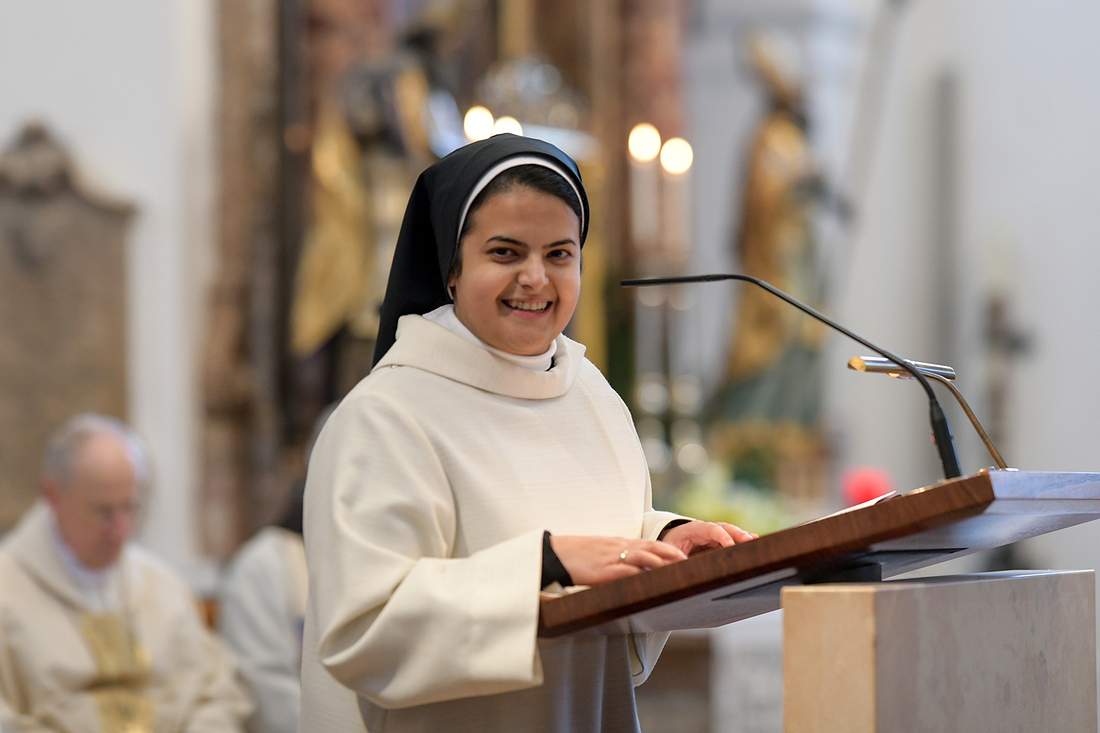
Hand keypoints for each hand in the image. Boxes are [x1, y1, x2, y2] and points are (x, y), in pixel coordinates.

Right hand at [549, 535, 687, 585]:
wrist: (555, 553)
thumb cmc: (577, 555)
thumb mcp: (601, 551)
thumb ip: (618, 555)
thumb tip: (635, 567)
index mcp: (620, 543)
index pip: (650, 542)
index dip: (668, 549)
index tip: (684, 555)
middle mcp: (619, 547)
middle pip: (652, 547)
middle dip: (671, 555)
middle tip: (689, 562)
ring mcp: (611, 558)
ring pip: (643, 557)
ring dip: (661, 564)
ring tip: (676, 571)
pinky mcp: (602, 571)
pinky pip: (624, 571)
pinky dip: (639, 575)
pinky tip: (650, 581)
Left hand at [660, 521, 757, 556]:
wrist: (670, 541)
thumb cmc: (670, 545)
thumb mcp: (671, 551)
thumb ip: (678, 559)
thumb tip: (685, 567)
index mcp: (694, 529)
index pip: (710, 529)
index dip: (722, 536)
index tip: (730, 545)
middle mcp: (706, 529)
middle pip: (724, 528)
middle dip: (737, 533)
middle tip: (749, 540)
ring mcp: (714, 535)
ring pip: (730, 533)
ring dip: (742, 537)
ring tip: (756, 541)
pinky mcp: (719, 542)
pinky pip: (732, 540)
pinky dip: (742, 541)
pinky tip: (755, 542)